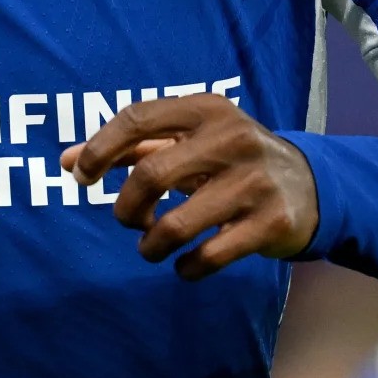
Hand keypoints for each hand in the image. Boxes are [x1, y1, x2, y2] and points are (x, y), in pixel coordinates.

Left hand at [62, 95, 320, 280]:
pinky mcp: (272, 222)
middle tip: (130, 221)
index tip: (82, 179)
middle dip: (127, 210)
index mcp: (206, 110)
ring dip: (151, 247)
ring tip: (153, 248)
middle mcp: (233, 138)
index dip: (99, 150)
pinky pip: (210, 256)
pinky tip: (186, 264)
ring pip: (176, 226)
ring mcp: (255, 181)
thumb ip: (131, 148)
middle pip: (151, 176)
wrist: (309, 186)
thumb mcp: (188, 141)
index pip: (136, 118)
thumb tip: (68, 162)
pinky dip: (187, 268)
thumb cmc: (229, 160)